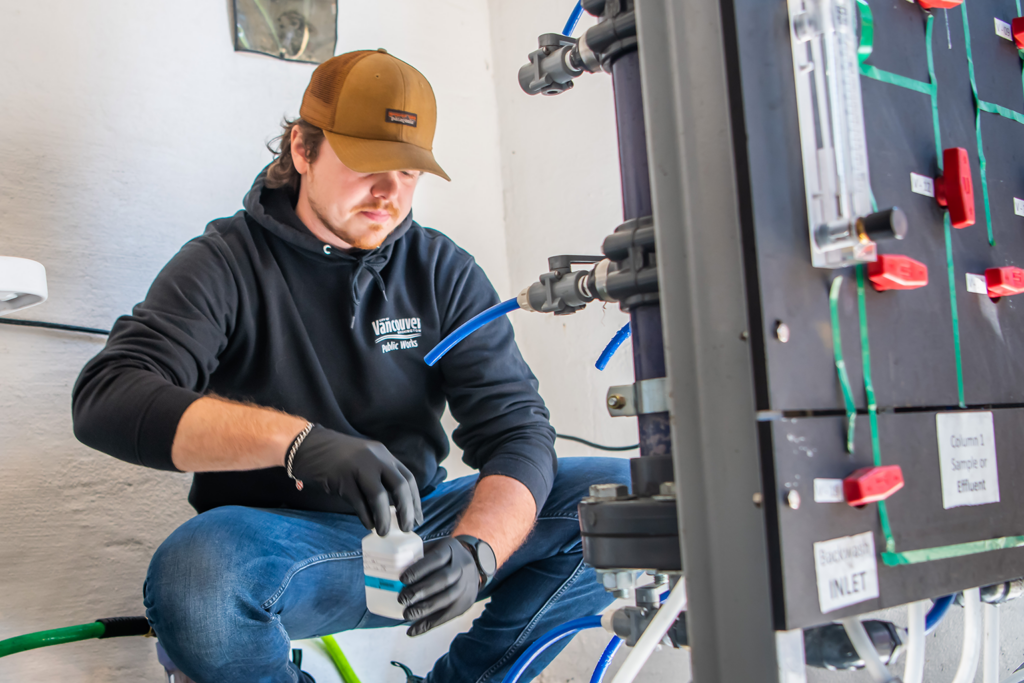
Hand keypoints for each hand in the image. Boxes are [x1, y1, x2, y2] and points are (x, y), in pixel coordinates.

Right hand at [290, 425, 422, 534]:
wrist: (310, 446)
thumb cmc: (340, 458)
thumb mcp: (366, 460)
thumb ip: (381, 477)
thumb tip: (396, 507)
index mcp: (384, 455)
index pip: (407, 478)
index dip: (415, 500)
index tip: (417, 518)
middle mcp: (375, 459)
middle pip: (399, 486)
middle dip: (406, 510)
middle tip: (407, 528)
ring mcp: (358, 467)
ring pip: (379, 496)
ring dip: (384, 518)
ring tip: (384, 531)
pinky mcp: (342, 479)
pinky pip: (358, 502)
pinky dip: (366, 516)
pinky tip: (369, 524)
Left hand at [398, 538, 479, 635]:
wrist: (475, 564)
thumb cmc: (446, 556)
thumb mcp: (437, 547)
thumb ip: (419, 555)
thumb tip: (392, 567)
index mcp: (451, 550)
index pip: (436, 559)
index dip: (419, 569)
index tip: (402, 579)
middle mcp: (462, 567)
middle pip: (443, 580)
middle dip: (421, 591)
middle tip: (402, 599)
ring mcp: (466, 586)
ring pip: (446, 600)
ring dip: (424, 610)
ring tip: (406, 614)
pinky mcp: (466, 603)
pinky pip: (447, 616)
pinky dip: (428, 625)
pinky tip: (412, 630)